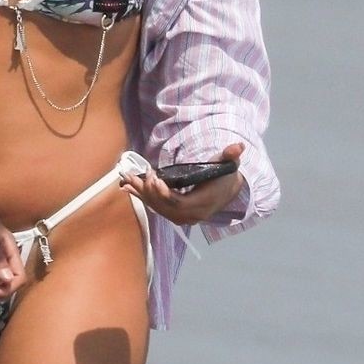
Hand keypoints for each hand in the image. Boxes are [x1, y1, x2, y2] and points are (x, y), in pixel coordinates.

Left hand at [123, 142, 244, 227]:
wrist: (227, 191)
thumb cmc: (224, 176)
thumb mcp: (228, 164)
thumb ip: (230, 155)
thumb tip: (237, 147)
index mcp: (203, 203)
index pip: (179, 203)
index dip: (164, 193)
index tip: (154, 178)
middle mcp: (191, 215)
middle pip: (164, 206)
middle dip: (148, 191)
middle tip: (137, 175)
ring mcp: (182, 217)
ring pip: (157, 207)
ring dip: (140, 193)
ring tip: (126, 179)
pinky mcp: (175, 215)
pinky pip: (156, 208)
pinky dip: (142, 197)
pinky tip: (128, 188)